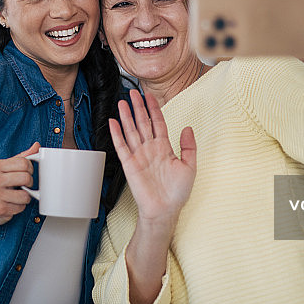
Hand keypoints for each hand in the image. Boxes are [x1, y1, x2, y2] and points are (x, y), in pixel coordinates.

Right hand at [0, 142, 36, 228]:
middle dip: (29, 182)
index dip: (30, 168)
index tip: (27, 172)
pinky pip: (21, 207)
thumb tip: (37, 146)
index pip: (23, 163)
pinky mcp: (0, 209)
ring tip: (17, 195)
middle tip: (24, 185)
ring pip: (25, 195)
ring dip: (25, 197)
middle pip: (26, 178)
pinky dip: (19, 207)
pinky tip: (11, 204)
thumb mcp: (5, 168)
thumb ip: (21, 157)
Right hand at [109, 90, 196, 226]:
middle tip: (133, 92)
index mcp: (164, 148)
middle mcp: (150, 149)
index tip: (149, 96)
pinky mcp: (129, 165)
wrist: (165, 210)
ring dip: (126, 116)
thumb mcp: (190, 166)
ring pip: (131, 131)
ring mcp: (139, 156)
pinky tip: (113, 122)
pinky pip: (122, 146)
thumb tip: (187, 128)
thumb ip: (189, 146)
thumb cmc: (177, 192)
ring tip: (122, 102)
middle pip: (142, 122)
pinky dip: (117, 134)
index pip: (157, 122)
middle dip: (138, 107)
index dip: (154, 108)